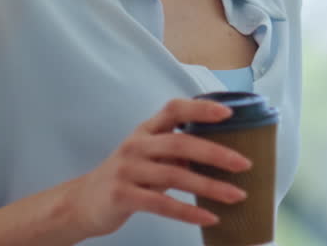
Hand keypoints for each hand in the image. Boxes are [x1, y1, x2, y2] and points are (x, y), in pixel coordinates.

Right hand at [64, 98, 251, 237]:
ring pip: (175, 176)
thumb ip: (177, 152)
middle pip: (180, 143)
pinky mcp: (122, 195)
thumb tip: (221, 154)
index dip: (201, 108)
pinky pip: (161, 204)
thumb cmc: (127, 177)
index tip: (229, 113)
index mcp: (146, 130)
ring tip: (237, 195)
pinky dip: (188, 212)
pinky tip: (210, 217)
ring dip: (210, 187)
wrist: (83, 202)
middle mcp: (136, 145)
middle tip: (244, 164)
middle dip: (216, 153)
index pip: (174, 109)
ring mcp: (127, 170)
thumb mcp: (149, 156)